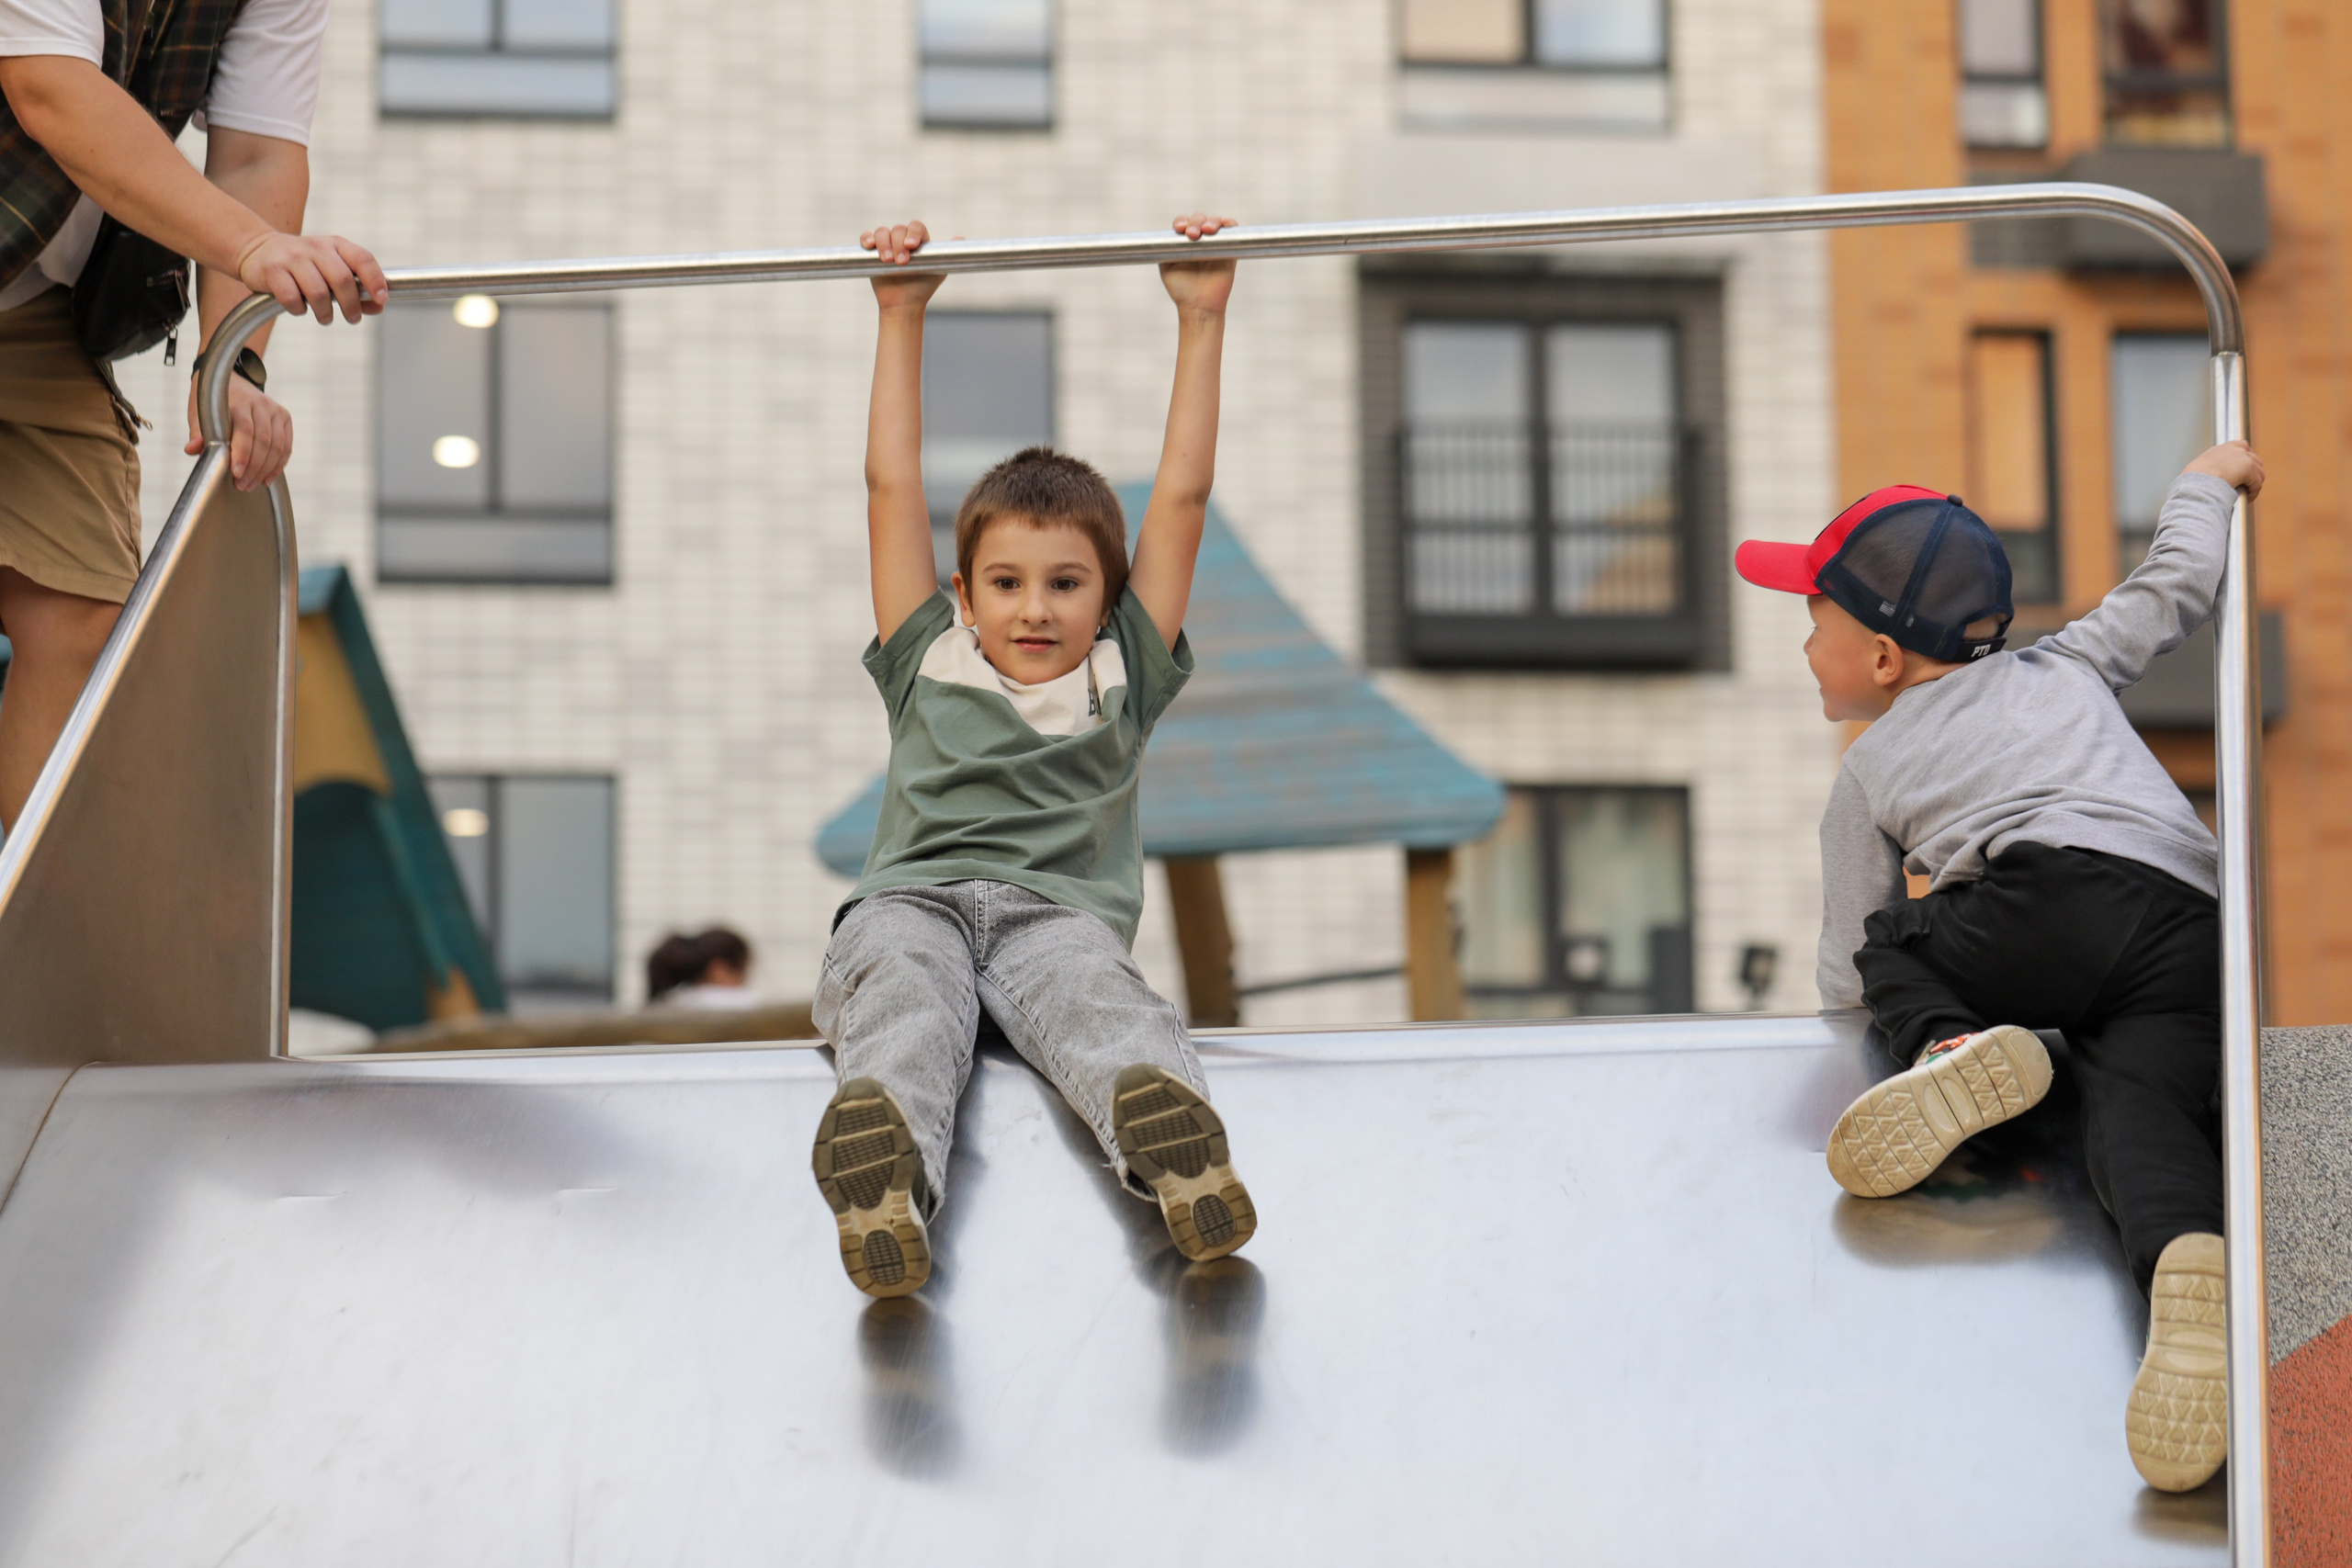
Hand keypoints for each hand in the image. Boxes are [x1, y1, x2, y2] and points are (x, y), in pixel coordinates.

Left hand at [184, 372, 291, 490]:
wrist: (229, 378)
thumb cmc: (211, 401)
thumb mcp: (198, 412)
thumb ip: (197, 432)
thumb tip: (193, 450)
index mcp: (237, 401)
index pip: (244, 429)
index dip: (243, 453)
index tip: (236, 473)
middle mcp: (259, 404)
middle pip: (263, 441)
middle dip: (253, 468)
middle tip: (241, 485)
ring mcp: (274, 410)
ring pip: (277, 446)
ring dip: (265, 470)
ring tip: (252, 484)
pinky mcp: (284, 417)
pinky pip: (286, 446)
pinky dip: (278, 465)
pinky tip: (267, 478)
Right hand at [234, 231, 386, 323]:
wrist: (257, 249)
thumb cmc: (304, 265)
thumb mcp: (331, 267)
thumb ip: (356, 286)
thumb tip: (378, 306)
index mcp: (335, 244)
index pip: (362, 259)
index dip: (376, 280)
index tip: (382, 300)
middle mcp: (315, 247)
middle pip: (342, 279)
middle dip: (351, 305)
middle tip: (352, 318)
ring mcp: (292, 257)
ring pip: (318, 292)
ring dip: (326, 313)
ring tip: (326, 317)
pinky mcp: (272, 270)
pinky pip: (292, 298)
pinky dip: (299, 310)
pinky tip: (300, 308)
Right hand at [860, 220, 945, 309]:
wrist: (904, 304)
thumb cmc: (923, 288)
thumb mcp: (939, 270)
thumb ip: (949, 253)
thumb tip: (960, 238)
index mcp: (919, 240)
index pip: (916, 227)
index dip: (913, 233)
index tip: (912, 246)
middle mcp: (902, 239)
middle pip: (898, 229)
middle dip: (898, 244)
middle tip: (901, 262)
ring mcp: (886, 244)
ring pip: (882, 232)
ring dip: (883, 243)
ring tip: (887, 261)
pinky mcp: (871, 252)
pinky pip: (866, 238)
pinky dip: (866, 239)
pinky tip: (869, 246)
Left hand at [1160, 214, 1236, 314]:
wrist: (1199, 306)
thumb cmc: (1182, 290)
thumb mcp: (1167, 268)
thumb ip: (1165, 250)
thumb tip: (1168, 235)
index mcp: (1184, 243)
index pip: (1184, 223)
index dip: (1182, 222)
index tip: (1180, 229)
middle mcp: (1200, 241)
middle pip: (1199, 220)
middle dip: (1195, 222)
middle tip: (1193, 234)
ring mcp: (1215, 245)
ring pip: (1215, 223)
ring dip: (1211, 222)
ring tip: (1207, 230)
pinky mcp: (1229, 251)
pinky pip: (1232, 231)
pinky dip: (1229, 224)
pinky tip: (1224, 225)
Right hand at [2185, 439, 2263, 499]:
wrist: (2197, 483)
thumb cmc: (2192, 482)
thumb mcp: (2199, 470)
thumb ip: (2210, 469)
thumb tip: (2210, 480)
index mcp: (2221, 449)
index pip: (2240, 446)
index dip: (2245, 459)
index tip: (2244, 471)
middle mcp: (2234, 449)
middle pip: (2254, 458)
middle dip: (2253, 472)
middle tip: (2248, 485)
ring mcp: (2243, 457)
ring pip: (2258, 472)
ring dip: (2254, 483)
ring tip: (2248, 493)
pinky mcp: (2249, 468)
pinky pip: (2257, 483)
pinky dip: (2254, 492)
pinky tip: (2248, 498)